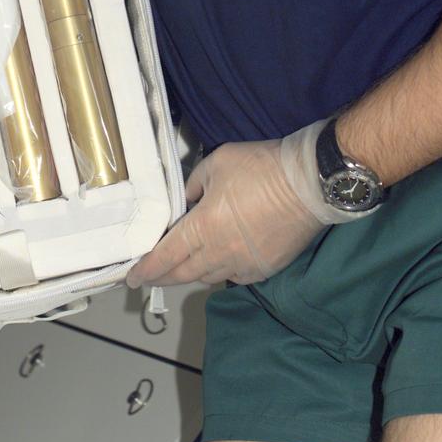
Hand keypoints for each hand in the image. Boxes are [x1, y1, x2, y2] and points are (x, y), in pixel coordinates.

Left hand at [126, 137, 325, 287]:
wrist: (309, 185)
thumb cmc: (260, 169)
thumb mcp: (217, 163)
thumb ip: (194, 184)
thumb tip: (187, 201)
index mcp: (203, 228)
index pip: (166, 256)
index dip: (147, 269)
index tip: (132, 278)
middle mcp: (220, 253)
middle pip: (183, 273)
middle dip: (163, 277)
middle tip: (149, 277)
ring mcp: (244, 265)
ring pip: (208, 277)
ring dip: (190, 274)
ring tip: (180, 268)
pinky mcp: (265, 269)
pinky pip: (233, 277)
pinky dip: (219, 272)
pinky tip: (217, 264)